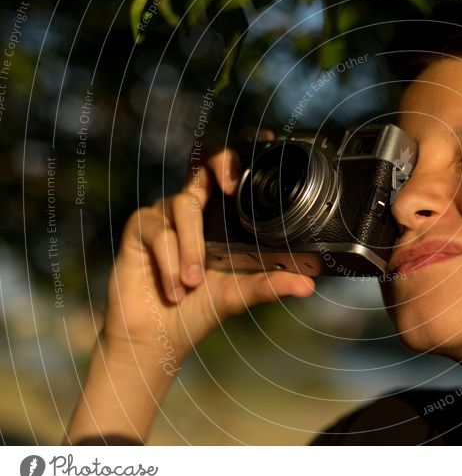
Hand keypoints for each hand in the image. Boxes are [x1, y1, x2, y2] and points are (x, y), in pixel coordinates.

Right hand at [102, 130, 314, 371]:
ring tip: (195, 282)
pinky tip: (175, 290)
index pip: (228, 170)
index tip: (266, 139)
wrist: (158, 336)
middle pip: (204, 163)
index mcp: (218, 215)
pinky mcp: (139, 229)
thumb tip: (308, 285)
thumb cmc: (199, 308)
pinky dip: (170, 264)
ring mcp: (163, 214)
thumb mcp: (240, 294)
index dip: (243, 150)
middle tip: (234, 187)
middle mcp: (192, 206)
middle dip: (220, 164)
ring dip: (192, 249)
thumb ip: (270, 285)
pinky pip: (158, 233)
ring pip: (184, 207)